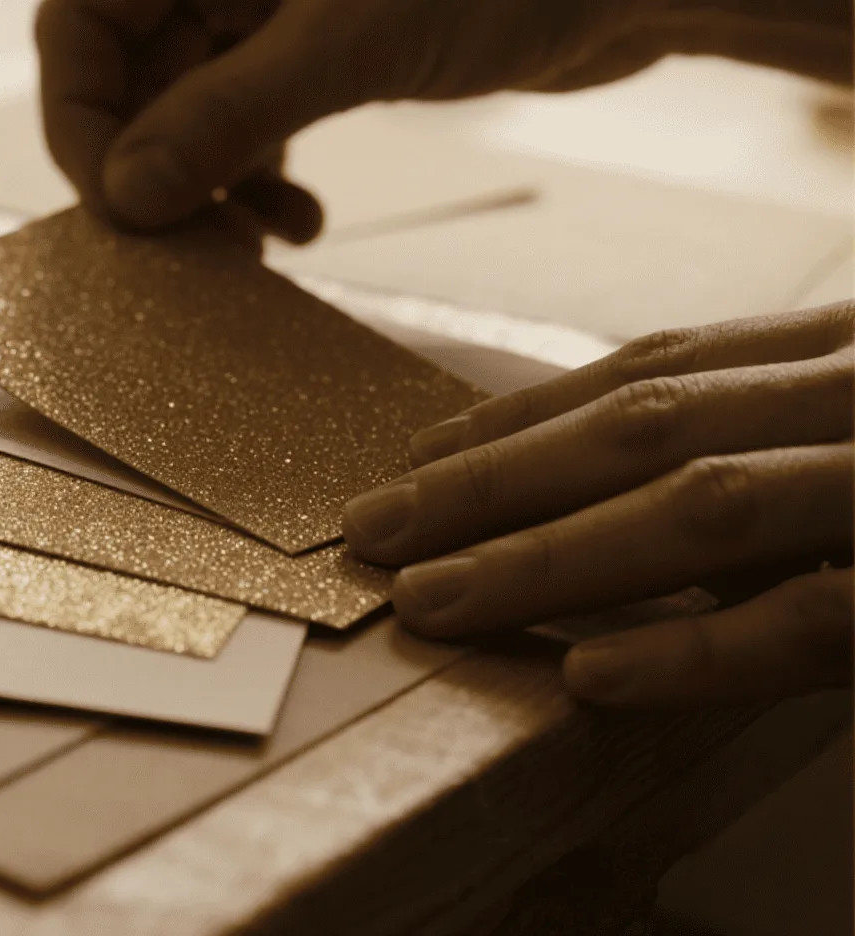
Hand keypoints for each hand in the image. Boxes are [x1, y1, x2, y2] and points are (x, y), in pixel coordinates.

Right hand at [36, 0, 852, 231]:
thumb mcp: (350, 42)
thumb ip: (227, 114)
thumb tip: (125, 197)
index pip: (77, 26)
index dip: (80, 123)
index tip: (122, 211)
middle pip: (126, 75)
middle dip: (151, 169)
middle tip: (193, 251)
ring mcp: (265, 6)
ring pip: (182, 107)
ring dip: (205, 187)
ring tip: (252, 248)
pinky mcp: (314, 46)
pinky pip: (244, 120)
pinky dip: (256, 178)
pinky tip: (298, 221)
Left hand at [342, 303, 852, 707]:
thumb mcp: (850, 428)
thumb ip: (760, 440)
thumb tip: (592, 487)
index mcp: (836, 352)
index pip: (654, 373)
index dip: (523, 418)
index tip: (412, 460)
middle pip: (645, 430)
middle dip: (493, 482)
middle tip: (369, 532)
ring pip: (702, 508)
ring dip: (548, 558)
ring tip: (427, 600)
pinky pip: (809, 620)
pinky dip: (693, 649)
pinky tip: (586, 674)